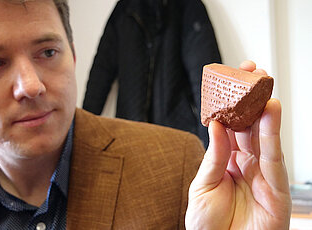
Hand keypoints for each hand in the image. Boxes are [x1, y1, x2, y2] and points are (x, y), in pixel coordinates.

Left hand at [185, 61, 290, 229]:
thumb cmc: (208, 224)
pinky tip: (270, 112)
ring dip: (264, 108)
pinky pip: (274, 155)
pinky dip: (272, 133)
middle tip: (251, 73)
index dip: (231, 104)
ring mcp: (262, 172)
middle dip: (251, 98)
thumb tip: (216, 124)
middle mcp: (245, 162)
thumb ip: (214, 156)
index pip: (230, 126)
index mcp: (226, 160)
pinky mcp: (276, 186)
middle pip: (250, 124)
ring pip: (264, 135)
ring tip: (262, 85)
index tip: (229, 81)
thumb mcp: (204, 185)